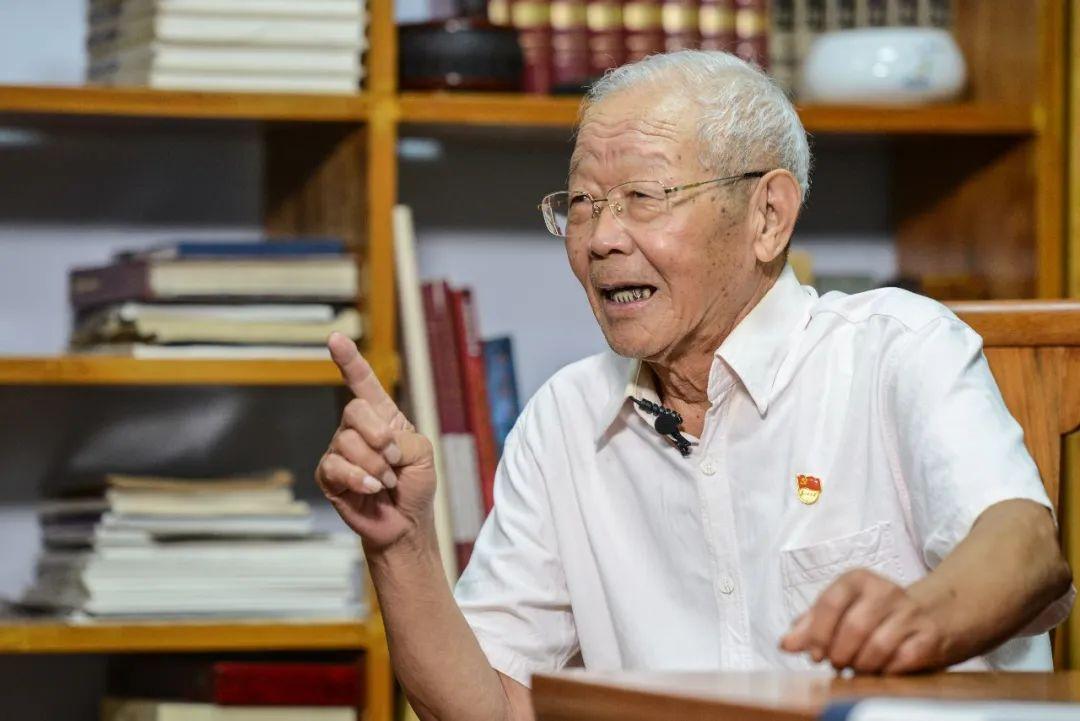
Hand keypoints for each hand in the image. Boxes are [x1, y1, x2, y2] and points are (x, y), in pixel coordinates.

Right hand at [316, 332, 436, 551]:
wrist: (406, 523)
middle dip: (380, 437)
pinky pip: (336, 467)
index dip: (349, 361)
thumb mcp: (423, 454)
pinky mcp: (328, 475)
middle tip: (394, 460)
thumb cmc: (415, 485)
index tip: (335, 338)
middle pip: (354, 410)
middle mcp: (356, 429)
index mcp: (382, 416)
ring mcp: (340, 451)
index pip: (362, 383)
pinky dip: (359, 479)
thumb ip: (403, 438)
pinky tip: (371, 490)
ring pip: (346, 442)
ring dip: (375, 466)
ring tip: (385, 482)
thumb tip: (376, 442)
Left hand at [779, 569, 949, 673]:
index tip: (815, 655)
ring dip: (861, 666)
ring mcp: (910, 612)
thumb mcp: (843, 610)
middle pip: (853, 628)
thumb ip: (811, 625)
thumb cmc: (876, 615)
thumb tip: (786, 644)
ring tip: (856, 668)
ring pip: (877, 647)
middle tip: (837, 664)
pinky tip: (880, 671)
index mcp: (857, 579)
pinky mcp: (929, 636)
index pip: (829, 603)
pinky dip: (885, 672)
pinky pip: (902, 660)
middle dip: (839, 654)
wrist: (935, 614)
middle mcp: (885, 590)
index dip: (818, 635)